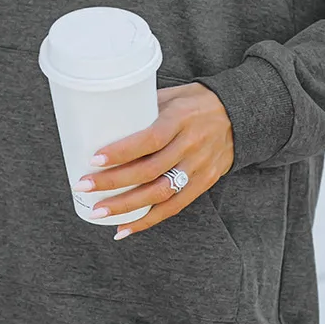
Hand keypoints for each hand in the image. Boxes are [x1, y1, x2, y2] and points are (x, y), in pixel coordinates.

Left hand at [74, 83, 235, 238]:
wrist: (240, 115)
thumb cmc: (196, 101)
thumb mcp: (173, 95)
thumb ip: (144, 108)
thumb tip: (102, 119)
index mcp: (181, 119)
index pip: (150, 139)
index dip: (122, 151)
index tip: (94, 159)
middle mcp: (191, 145)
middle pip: (150, 170)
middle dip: (114, 182)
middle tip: (84, 186)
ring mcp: (199, 167)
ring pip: (160, 193)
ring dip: (127, 207)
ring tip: (98, 212)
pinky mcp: (203, 183)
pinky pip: (174, 207)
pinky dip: (148, 220)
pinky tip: (124, 229)